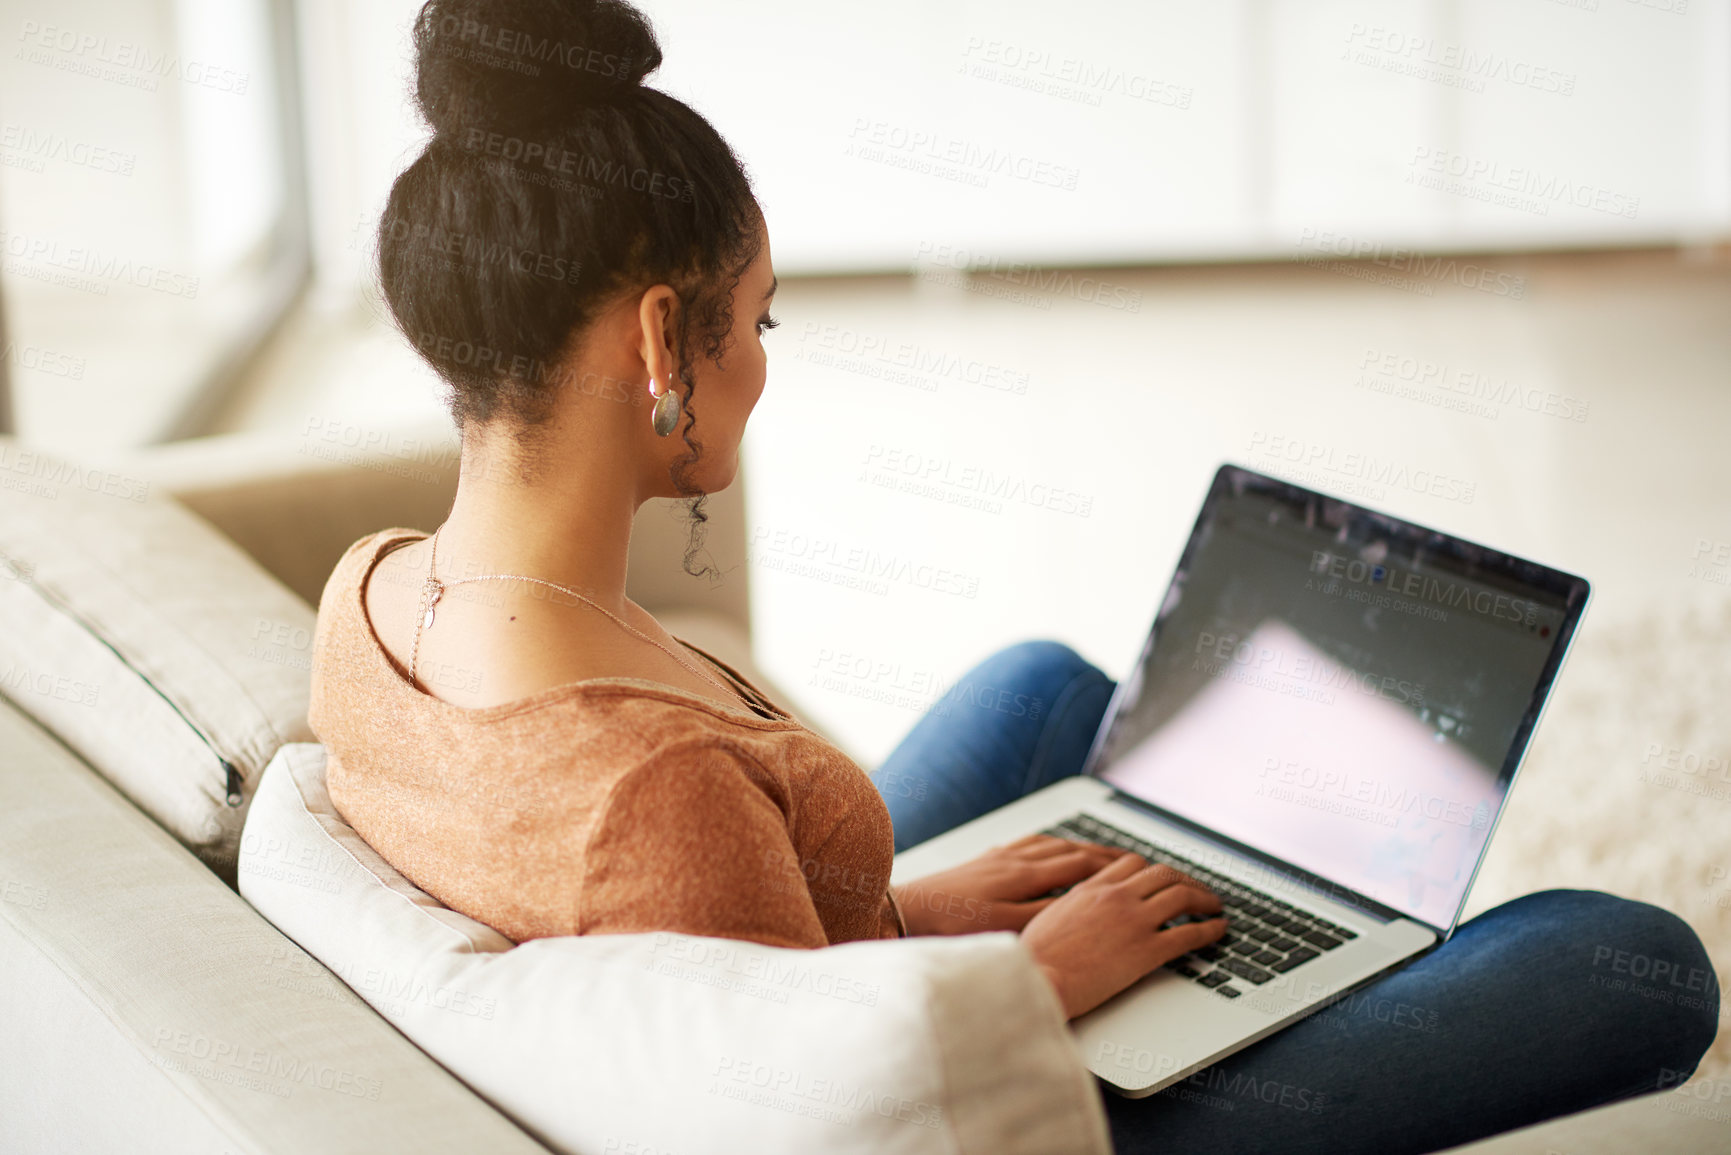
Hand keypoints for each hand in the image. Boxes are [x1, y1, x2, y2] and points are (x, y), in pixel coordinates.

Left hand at [893, 834, 1130, 935]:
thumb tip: (1081, 906)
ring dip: (1076, 846)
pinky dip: (1046, 845)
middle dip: (1101, 853)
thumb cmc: (950, 924)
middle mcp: (1013, 860)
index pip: (1080, 865)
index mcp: (1024, 875)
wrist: (903, 912)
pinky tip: (1044, 851)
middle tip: (1128, 857)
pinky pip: (1025, 845)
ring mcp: (997, 858)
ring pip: (1048, 845)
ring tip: (1094, 851)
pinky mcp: (981, 863)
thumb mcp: (1006, 928)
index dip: (1111, 867)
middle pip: (1069, 850)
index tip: (1136, 868)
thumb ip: (1046, 916)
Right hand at [1020, 852, 1225, 1019]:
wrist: (1039, 977)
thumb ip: (1073, 906)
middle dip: (1186, 880)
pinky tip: (1218, 931)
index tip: (1163, 878)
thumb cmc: (1037, 956)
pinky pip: (1188, 933)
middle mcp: (1116, 897)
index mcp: (1092, 888)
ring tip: (1215, 908)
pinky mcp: (1147, 950)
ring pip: (1182, 897)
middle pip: (1164, 875)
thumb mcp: (1050, 916)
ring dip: (1205, 900)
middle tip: (1198, 891)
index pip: (1133, 864)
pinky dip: (1209, 930)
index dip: (1154, 870)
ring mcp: (1134, 921)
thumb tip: (1080, 909)